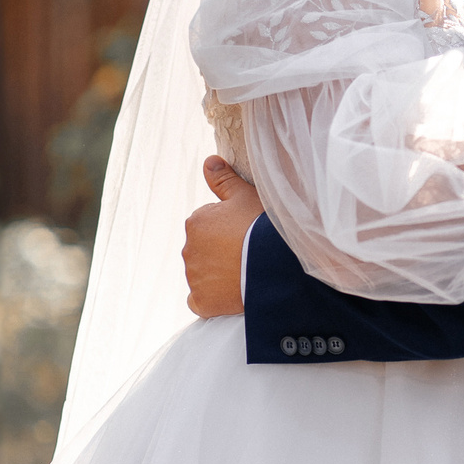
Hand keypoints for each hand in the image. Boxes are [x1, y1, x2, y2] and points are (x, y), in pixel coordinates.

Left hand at [183, 156, 262, 317]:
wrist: (275, 266)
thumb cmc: (263, 227)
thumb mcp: (245, 196)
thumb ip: (224, 180)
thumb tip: (209, 161)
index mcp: (195, 222)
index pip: (208, 224)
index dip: (229, 228)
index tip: (246, 232)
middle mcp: (188, 249)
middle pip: (203, 249)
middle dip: (220, 251)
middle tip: (247, 253)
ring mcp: (194, 278)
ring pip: (201, 273)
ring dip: (216, 274)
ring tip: (244, 272)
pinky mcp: (201, 302)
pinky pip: (199, 301)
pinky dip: (210, 298)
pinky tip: (229, 294)